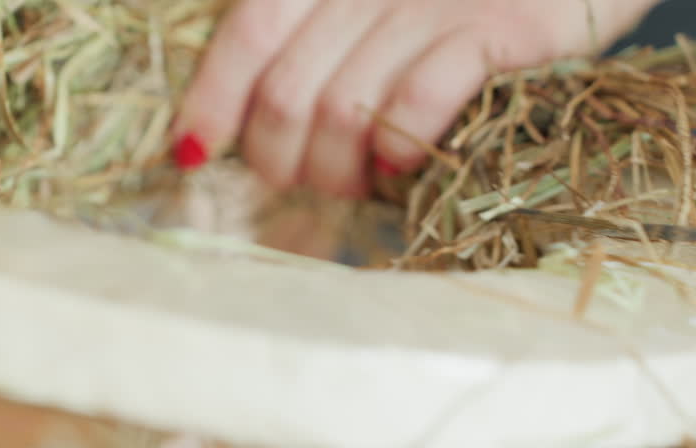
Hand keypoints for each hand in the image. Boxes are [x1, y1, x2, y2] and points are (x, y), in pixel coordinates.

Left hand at [171, 0, 657, 195]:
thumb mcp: (371, 2)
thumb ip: (308, 41)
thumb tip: (236, 123)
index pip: (248, 34)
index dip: (212, 100)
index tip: (193, 152)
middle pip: (288, 91)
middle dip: (280, 160)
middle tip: (301, 181)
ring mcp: (439, 1)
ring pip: (344, 110)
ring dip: (337, 171)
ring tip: (357, 182)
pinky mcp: (502, 27)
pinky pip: (419, 102)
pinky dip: (400, 146)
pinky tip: (404, 164)